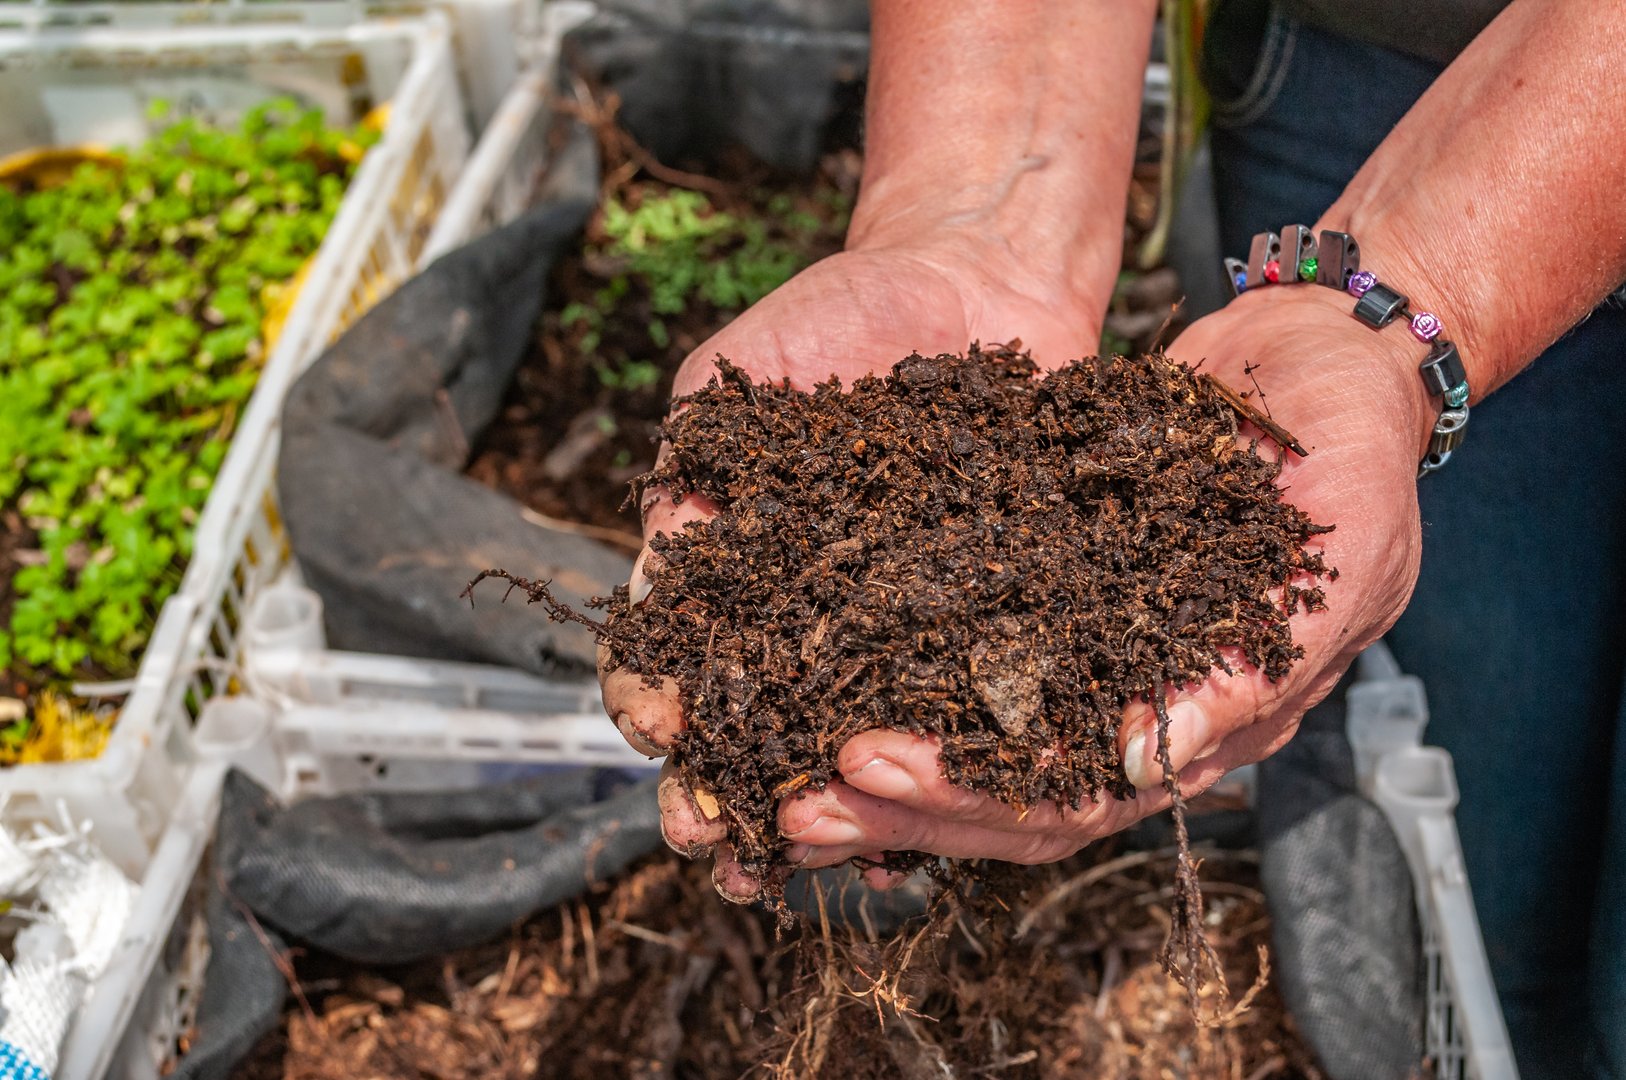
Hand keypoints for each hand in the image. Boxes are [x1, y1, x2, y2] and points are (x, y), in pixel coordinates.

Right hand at [598, 232, 1107, 898]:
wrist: (973, 277)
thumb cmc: (837, 316)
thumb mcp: (736, 383)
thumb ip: (691, 470)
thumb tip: (658, 579)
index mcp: (734, 569)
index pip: (672, 654)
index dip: (653, 697)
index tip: (658, 729)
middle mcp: (811, 614)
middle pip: (755, 720)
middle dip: (725, 788)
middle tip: (711, 839)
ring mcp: (900, 625)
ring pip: (852, 735)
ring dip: (820, 801)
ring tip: (802, 851)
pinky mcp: (990, 620)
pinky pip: (964, 700)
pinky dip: (941, 757)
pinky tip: (926, 810)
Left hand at [772, 284, 1437, 879]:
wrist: (1325, 349)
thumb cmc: (1353, 435)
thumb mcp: (1346, 534)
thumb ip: (1265, 652)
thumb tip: (1158, 758)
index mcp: (1216, 717)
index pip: (1082, 792)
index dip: (975, 792)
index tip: (872, 765)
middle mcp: (1148, 707)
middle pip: (1008, 794)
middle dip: (900, 804)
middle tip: (795, 802)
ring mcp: (1100, 656)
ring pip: (977, 745)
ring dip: (883, 768)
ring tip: (779, 775)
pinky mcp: (1058, 598)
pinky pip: (967, 660)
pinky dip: (894, 684)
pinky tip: (815, 687)